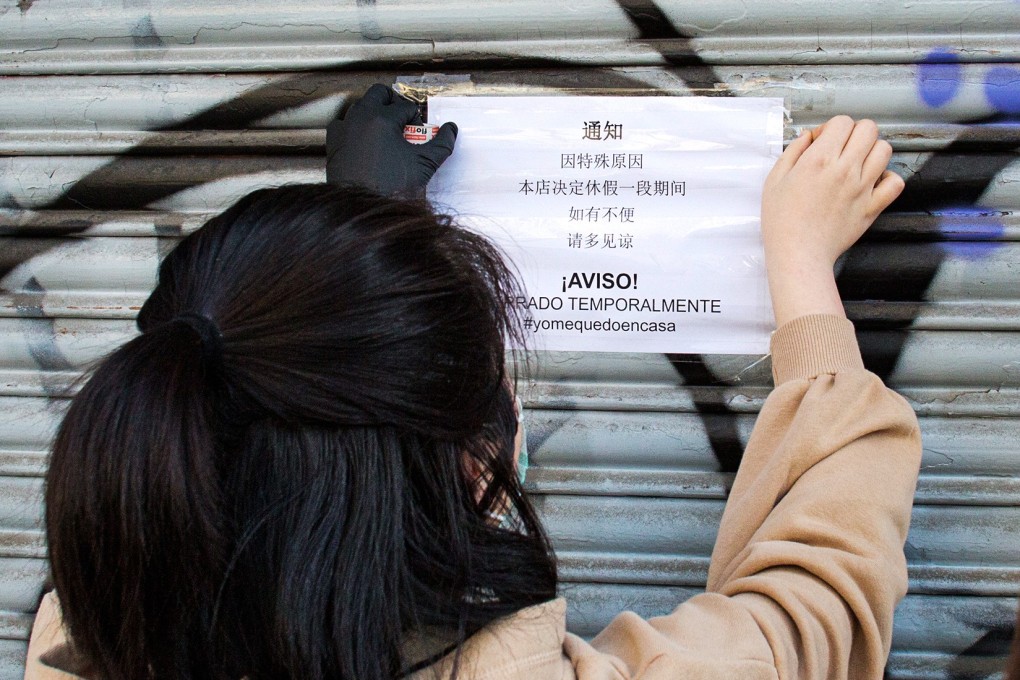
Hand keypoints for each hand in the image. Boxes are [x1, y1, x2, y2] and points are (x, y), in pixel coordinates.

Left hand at [326, 84, 457, 196]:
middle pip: (379, 93)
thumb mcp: (425, 165)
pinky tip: (365, 142)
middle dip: (394, 102)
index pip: (406, 107)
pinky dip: (356, 127)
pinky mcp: (333, 143)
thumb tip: (451, 129)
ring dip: (375, 113)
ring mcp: (344, 129)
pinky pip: (344, 124)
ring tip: (387, 132)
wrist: (363, 210)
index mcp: (383, 118)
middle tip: (403, 120)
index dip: (417, 118)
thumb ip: (442, 144)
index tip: (419, 134)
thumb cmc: (394, 187)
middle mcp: (360, 117)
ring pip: (360, 107)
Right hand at [761, 116, 904, 325]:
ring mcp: (862, 188)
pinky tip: (871, 182)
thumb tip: (808, 136)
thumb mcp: (774, 181)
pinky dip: (887, 178)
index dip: (831, 127)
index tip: (822, 142)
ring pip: (884, 149)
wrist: (798, 254)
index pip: (842, 122)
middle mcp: (844, 169)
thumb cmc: (782, 222)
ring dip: (871, 151)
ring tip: (857, 164)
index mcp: (819, 160)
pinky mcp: (872, 207)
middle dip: (854, 133)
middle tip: (842, 148)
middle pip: (868, 129)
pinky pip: (895, 182)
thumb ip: (792, 152)